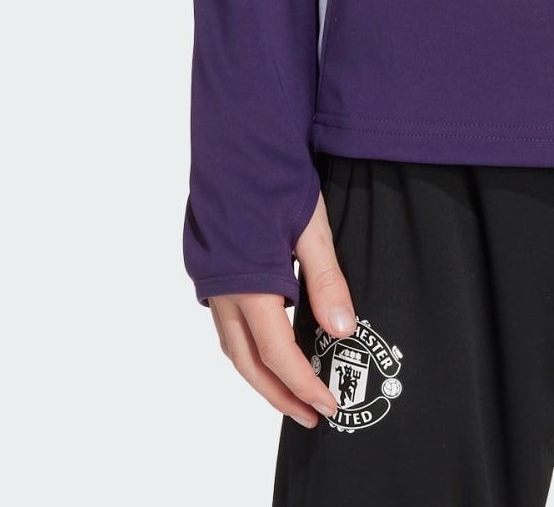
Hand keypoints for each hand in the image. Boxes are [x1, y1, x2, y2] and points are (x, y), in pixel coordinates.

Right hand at [208, 191, 358, 426]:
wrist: (233, 138)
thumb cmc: (273, 176)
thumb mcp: (310, 225)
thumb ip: (326, 280)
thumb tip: (342, 331)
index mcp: (249, 284)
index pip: (278, 354)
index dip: (303, 385)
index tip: (328, 407)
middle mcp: (223, 290)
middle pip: (248, 362)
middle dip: (278, 394)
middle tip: (309, 416)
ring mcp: (212, 280)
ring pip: (233, 345)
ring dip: (260, 373)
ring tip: (291, 390)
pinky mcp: (211, 267)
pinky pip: (226, 323)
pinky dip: (248, 344)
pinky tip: (269, 343)